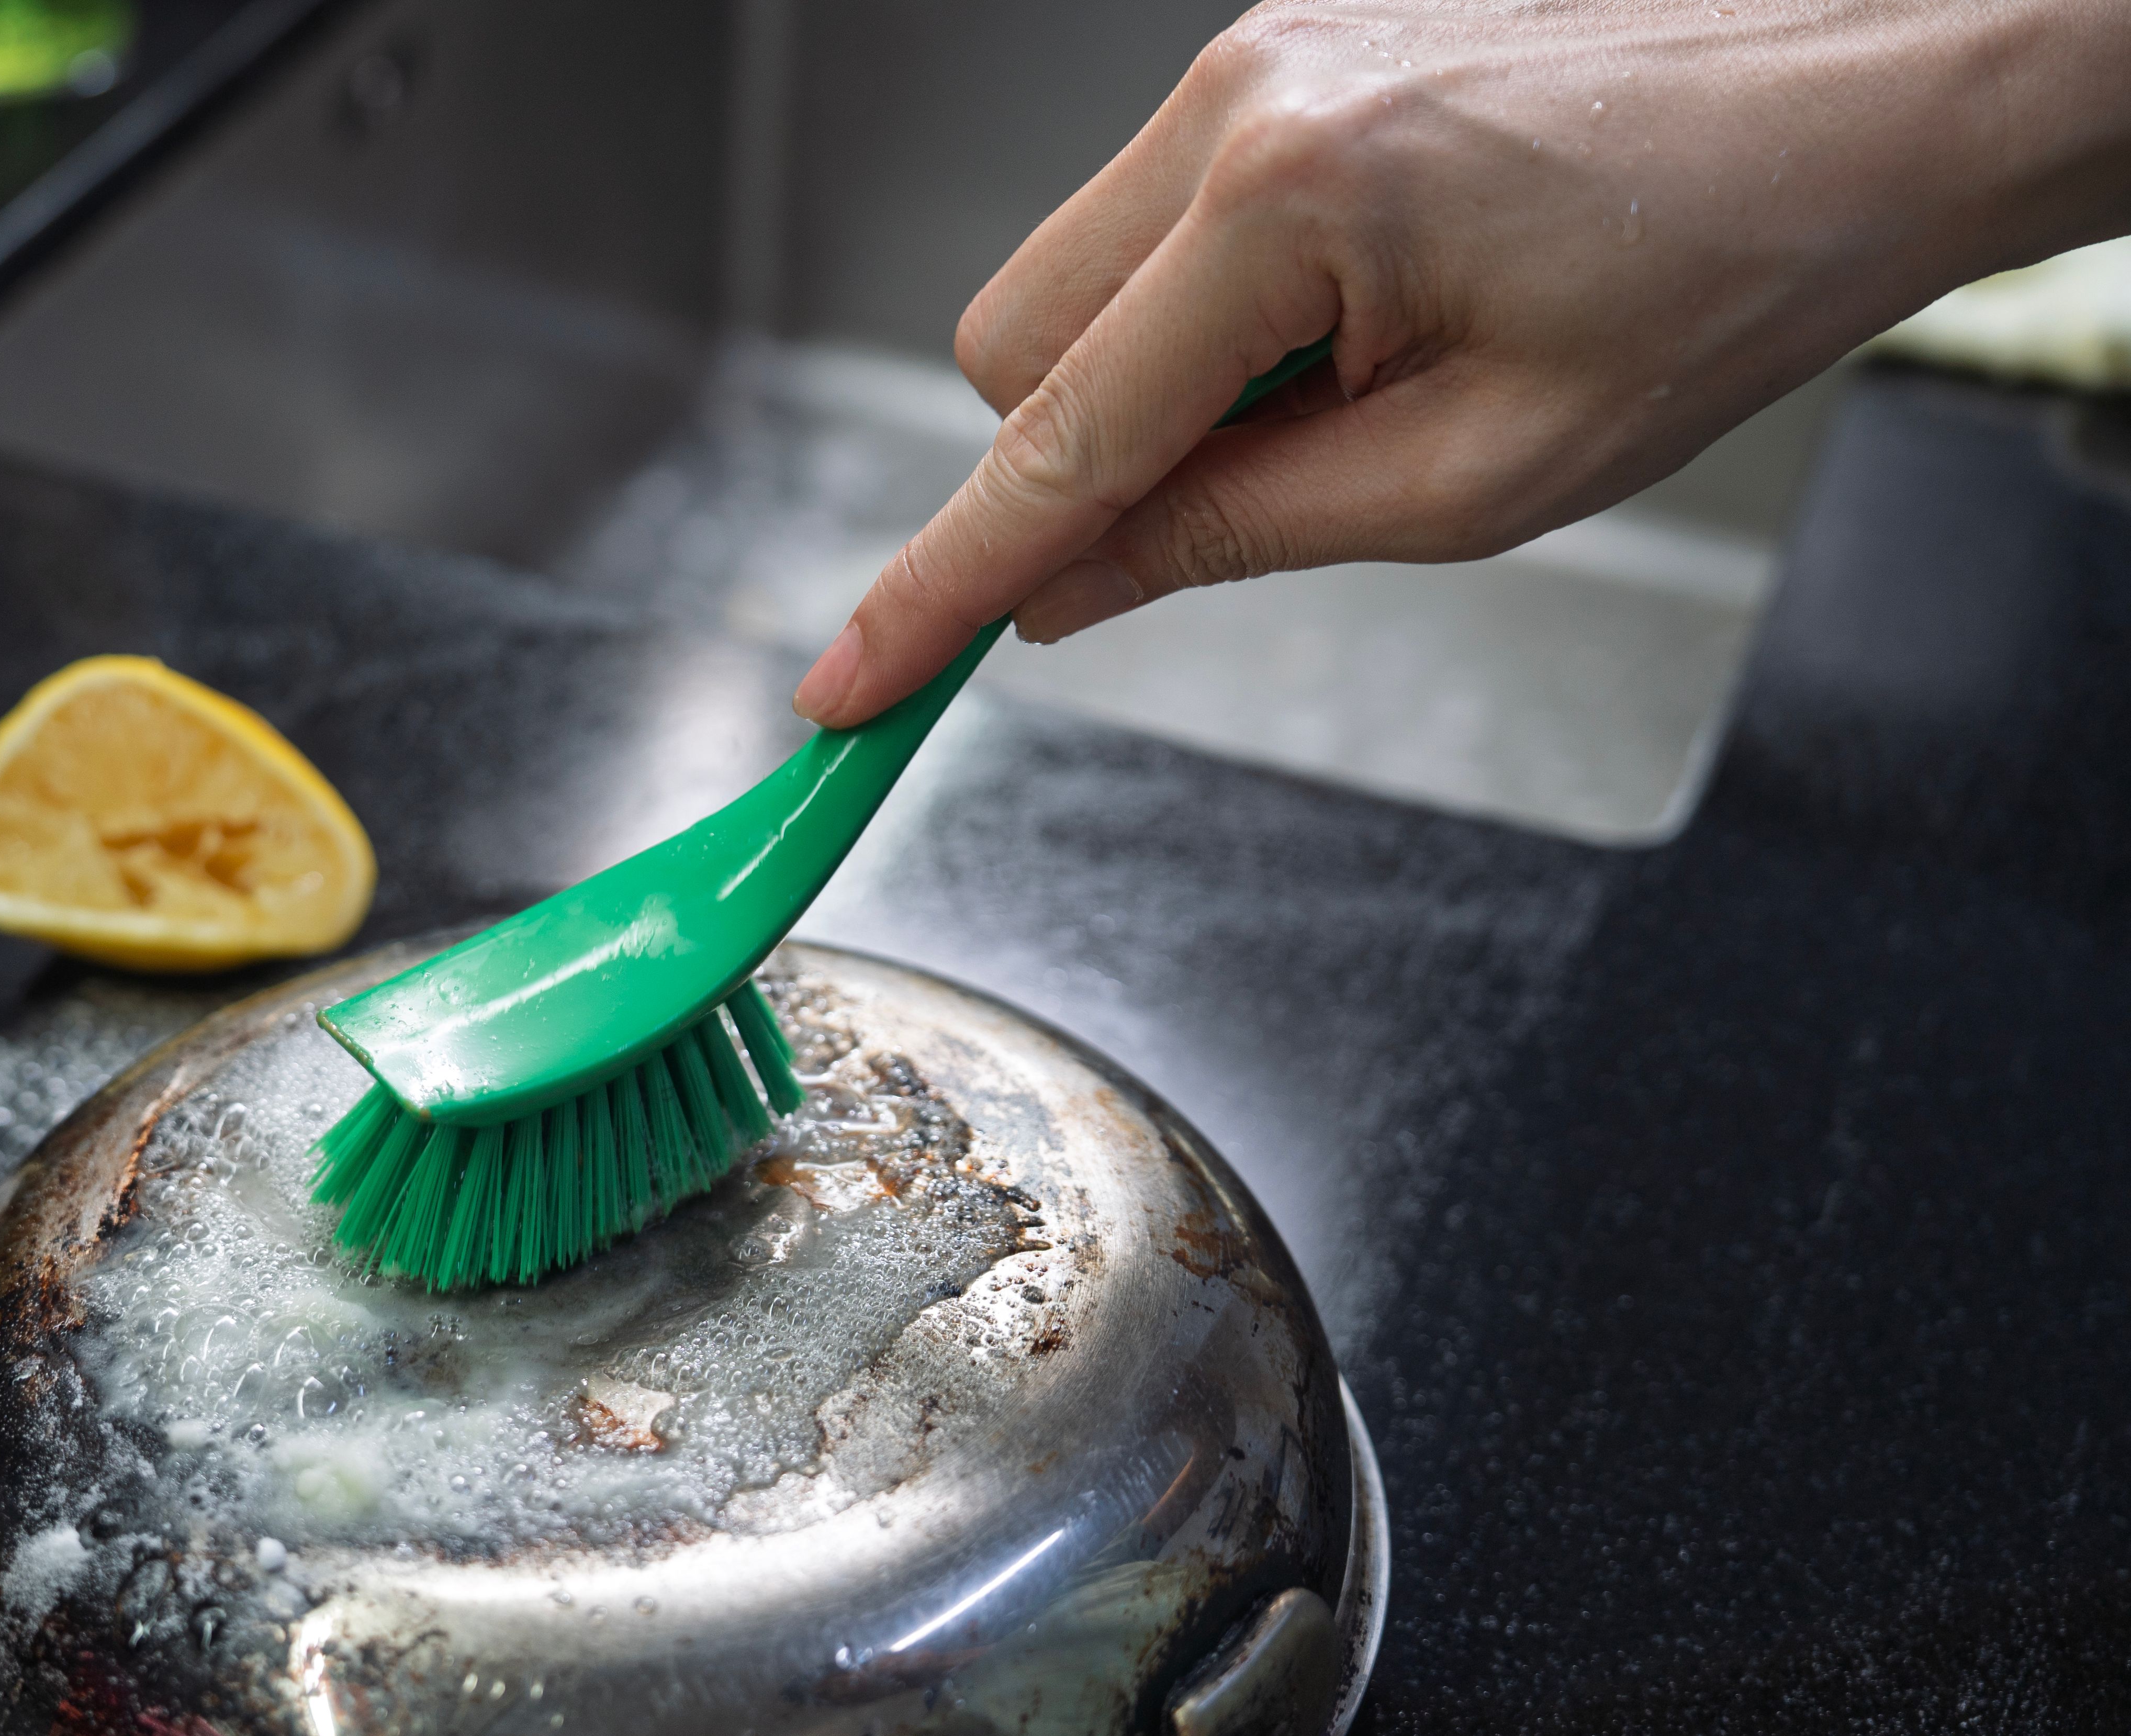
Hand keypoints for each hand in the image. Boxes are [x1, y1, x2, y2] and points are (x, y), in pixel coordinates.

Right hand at [793, 0, 2130, 725]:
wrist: (1878, 74)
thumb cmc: (1729, 258)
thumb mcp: (1481, 473)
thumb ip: (1238, 535)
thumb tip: (1072, 584)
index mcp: (1289, 201)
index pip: (1053, 444)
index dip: (938, 588)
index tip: (844, 684)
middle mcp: (1238, 97)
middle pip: (1012, 346)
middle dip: (1086, 457)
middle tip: (1269, 486)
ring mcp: (1254, 54)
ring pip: (1074, 281)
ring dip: (1166, 378)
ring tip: (1363, 375)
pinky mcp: (1285, 48)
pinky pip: (1161, 217)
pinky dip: (1220, 304)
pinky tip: (1372, 303)